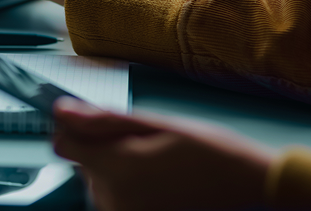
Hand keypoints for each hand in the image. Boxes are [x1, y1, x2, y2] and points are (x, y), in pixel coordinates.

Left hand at [52, 98, 271, 210]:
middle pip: (83, 163)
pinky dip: (126, 188)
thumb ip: (103, 120)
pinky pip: (113, 199)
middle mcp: (112, 197)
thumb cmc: (209, 152)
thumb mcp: (157, 124)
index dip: (74, 130)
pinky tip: (156, 182)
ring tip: (156, 164)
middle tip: (145, 145)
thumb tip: (62, 111)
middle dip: (103, 149)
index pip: (62, 145)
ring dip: (116, 170)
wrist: (248, 186)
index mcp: (115, 167)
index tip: (93, 123)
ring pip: (97, 181)